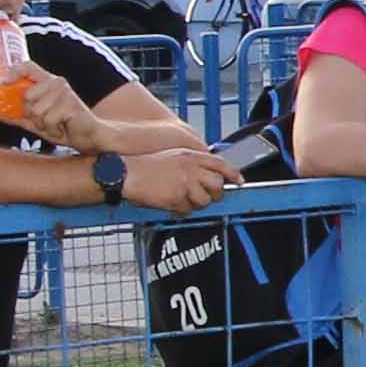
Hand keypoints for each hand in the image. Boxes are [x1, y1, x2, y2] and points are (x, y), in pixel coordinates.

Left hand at [10, 76, 110, 152]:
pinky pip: (47, 120)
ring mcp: (64, 93)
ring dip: (43, 125)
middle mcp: (56, 83)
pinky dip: (52, 129)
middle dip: (31, 114)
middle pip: (27, 95)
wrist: (88, 138)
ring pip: (36, 110)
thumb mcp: (34, 121)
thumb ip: (13, 115)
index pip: (28, 66)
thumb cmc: (63, 126)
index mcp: (47, 82)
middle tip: (44, 120)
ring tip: (55, 125)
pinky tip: (62, 128)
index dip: (13, 71)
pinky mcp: (70, 105)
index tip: (2, 81)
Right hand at [122, 148, 239, 213]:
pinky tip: (172, 204)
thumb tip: (208, 178)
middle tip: (206, 196)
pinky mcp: (176, 197)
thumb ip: (192, 165)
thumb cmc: (146, 166)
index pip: (220, 164)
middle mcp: (190, 168)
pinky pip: (187, 210)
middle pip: (217, 185)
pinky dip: (182, 210)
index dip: (233, 173)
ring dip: (197, 204)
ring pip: (205, 201)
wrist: (126, 173)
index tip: (239, 181)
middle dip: (215, 194)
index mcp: (190, 156)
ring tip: (183, 199)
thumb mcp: (173, 157)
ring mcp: (184, 183)